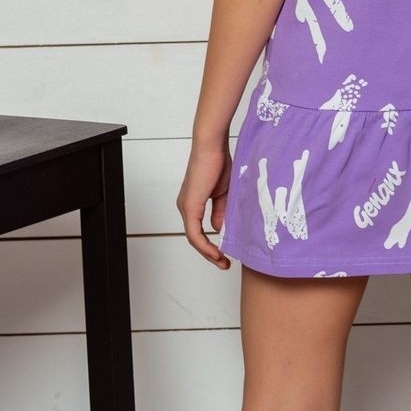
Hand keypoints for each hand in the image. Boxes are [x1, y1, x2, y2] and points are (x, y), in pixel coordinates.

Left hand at [177, 142, 232, 268]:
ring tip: (222, 261)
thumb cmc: (218, 163)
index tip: (225, 254)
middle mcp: (185, 207)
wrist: (212, 146)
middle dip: (210, 253)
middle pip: (195, 238)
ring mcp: (185, 207)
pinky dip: (205, 245)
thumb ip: (221, 212)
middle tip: (224, 263)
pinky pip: (194, 233)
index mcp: (192, 203)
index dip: (211, 246)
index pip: (198, 232)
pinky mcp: (189, 206)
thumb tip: (220, 230)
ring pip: (194, 238)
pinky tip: (216, 252)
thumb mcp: (223, 194)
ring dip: (208, 252)